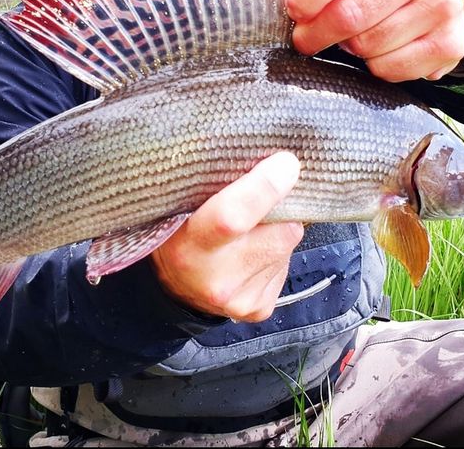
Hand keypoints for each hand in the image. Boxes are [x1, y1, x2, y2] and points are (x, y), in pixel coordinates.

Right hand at [150, 152, 302, 321]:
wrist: (175, 287)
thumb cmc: (179, 231)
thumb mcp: (180, 204)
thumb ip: (216, 182)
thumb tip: (269, 155)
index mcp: (188, 245)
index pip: (232, 216)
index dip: (265, 187)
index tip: (285, 162)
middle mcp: (216, 279)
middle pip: (280, 230)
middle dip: (280, 209)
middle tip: (260, 200)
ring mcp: (241, 298)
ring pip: (287, 243)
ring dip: (278, 230)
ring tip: (250, 231)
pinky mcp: (259, 308)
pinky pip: (285, 266)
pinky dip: (275, 253)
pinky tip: (252, 253)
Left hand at [280, 0, 463, 81]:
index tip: (294, 10)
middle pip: (351, 14)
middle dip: (316, 32)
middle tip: (306, 37)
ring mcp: (446, 5)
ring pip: (369, 45)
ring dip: (347, 48)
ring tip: (349, 36)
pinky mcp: (453, 43)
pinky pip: (390, 69)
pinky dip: (372, 66)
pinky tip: (376, 49)